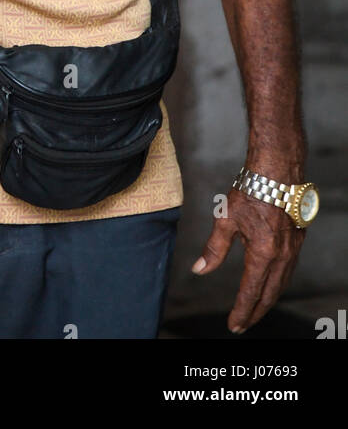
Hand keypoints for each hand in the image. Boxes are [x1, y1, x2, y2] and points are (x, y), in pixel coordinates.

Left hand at [192, 186, 304, 332]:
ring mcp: (292, 250)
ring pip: (280, 285)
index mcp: (263, 253)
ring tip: (253, 310)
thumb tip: (199, 270)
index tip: (233, 325)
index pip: (250, 292)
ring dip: (267, 301)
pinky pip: (287, 272)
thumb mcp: (225, 219)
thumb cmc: (251, 190)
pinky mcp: (296, 242)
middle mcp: (281, 256)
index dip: (241, 311)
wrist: (278, 170)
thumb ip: (214, 249)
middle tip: (242, 325)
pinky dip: (277, 285)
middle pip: (269, 295)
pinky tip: (269, 285)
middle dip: (254, 313)